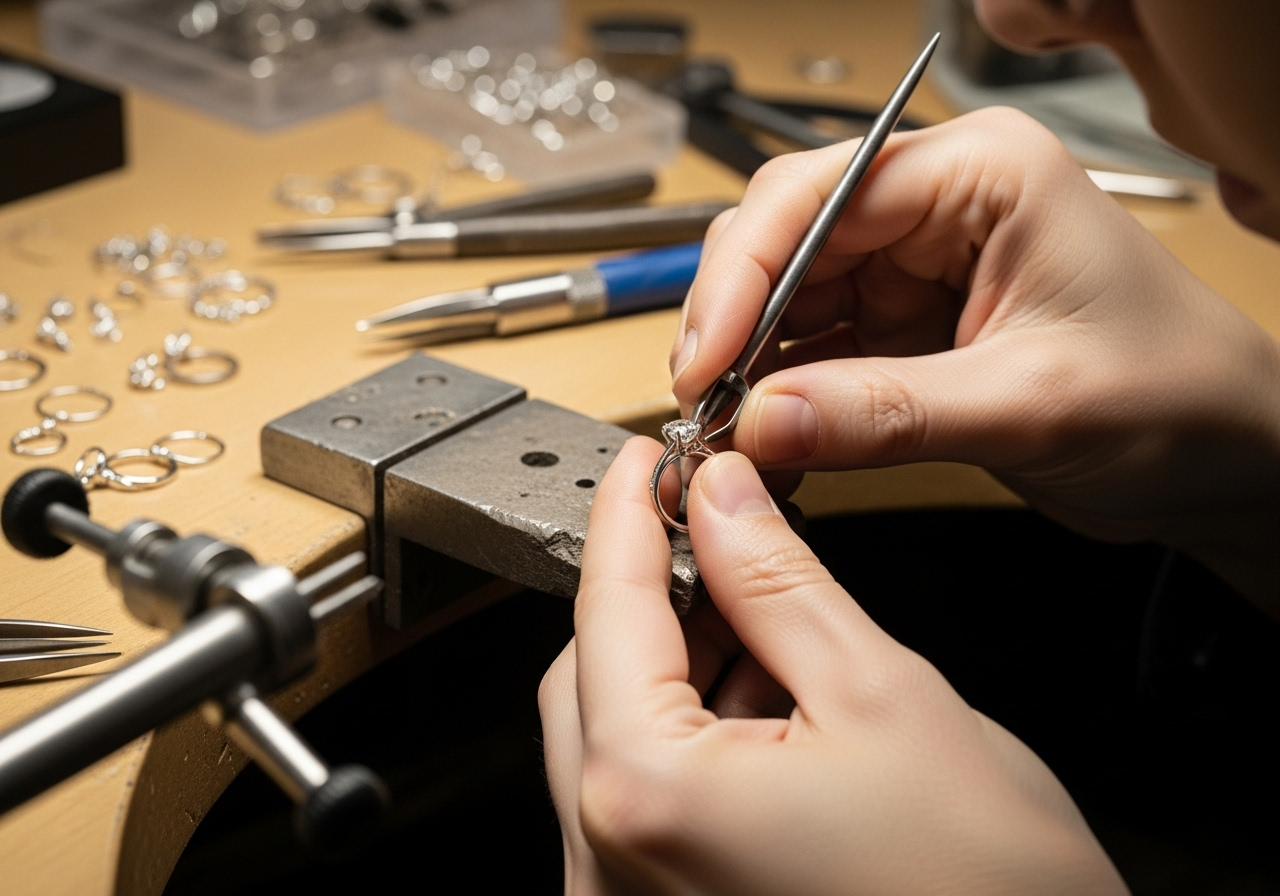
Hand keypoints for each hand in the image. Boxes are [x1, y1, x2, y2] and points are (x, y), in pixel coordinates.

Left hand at [540, 438, 1127, 894]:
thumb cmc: (984, 895)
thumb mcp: (881, 695)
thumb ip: (779, 581)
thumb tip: (725, 503)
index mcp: (648, 796)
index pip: (606, 610)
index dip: (626, 517)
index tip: (643, 464)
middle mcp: (611, 865)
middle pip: (591, 676)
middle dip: (657, 592)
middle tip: (719, 532)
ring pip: (616, 735)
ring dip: (679, 663)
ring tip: (766, 618)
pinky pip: (647, 799)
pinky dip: (692, 734)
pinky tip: (765, 697)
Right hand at [670, 108, 1279, 606]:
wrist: (1227, 459)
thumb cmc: (1179, 395)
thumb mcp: (1030, 403)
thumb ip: (888, 412)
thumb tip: (762, 421)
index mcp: (980, 173)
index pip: (819, 195)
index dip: (744, 274)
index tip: (705, 357)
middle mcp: (936, 207)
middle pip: (784, 239)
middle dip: (732, 321)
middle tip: (700, 402)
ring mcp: (913, 268)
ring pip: (786, 301)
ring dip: (746, 367)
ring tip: (720, 433)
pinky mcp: (902, 330)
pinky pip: (812, 354)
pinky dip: (778, 400)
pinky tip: (761, 442)